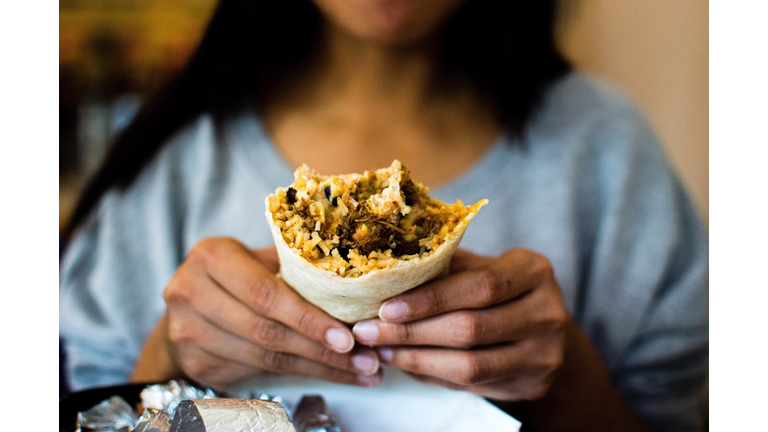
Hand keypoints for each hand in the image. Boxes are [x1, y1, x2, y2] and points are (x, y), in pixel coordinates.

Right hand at [132, 237, 381, 389]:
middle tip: (364, 361)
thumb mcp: (257, 258)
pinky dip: (298, 375)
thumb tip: (354, 287)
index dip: (308, 318)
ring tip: (359, 371)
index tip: (347, 337)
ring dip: (318, 367)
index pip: (266, 294)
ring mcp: (188, 331)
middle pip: (267, 330)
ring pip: (265, 357)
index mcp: (211, 257)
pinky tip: (329, 375)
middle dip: (321, 350)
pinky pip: (257, 372)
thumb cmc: (236, 275)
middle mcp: (191, 292)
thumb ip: (293, 267)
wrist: (187, 304)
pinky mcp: (195, 362)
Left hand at [351, 248, 566, 400]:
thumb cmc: (500, 289)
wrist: (545, 329)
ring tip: (380, 349)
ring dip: (415, 359)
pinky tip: (405, 362)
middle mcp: (547, 312)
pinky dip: (432, 373)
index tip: (385, 306)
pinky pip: (471, 384)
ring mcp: (543, 353)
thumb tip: (385, 272)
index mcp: (533, 271)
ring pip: (469, 365)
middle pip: (470, 328)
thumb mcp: (483, 266)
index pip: (477, 286)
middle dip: (411, 332)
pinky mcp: (532, 384)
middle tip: (367, 331)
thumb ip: (446, 266)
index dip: (429, 299)